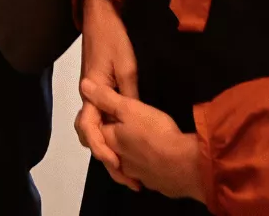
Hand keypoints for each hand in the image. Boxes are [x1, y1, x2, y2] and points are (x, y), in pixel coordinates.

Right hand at [75, 0, 141, 188]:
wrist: (99, 17)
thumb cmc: (112, 38)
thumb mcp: (127, 66)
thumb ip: (129, 95)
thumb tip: (136, 118)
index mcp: (91, 91)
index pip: (89, 127)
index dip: (101, 147)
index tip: (116, 163)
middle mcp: (87, 96)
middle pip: (88, 133)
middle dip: (104, 155)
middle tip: (125, 174)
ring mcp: (91, 93)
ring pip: (94, 127)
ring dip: (106, 145)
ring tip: (126, 165)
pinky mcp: (98, 90)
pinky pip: (101, 116)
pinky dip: (109, 132)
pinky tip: (124, 140)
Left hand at [79, 78, 208, 201]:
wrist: (184, 165)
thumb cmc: (155, 134)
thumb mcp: (130, 109)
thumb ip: (107, 98)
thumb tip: (84, 85)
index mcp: (110, 140)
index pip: (94, 130)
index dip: (98, 118)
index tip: (105, 111)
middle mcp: (119, 161)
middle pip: (109, 150)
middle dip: (110, 142)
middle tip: (116, 132)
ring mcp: (137, 175)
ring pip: (126, 167)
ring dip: (128, 159)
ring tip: (136, 152)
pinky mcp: (155, 183)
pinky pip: (146, 175)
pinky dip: (147, 169)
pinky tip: (156, 166)